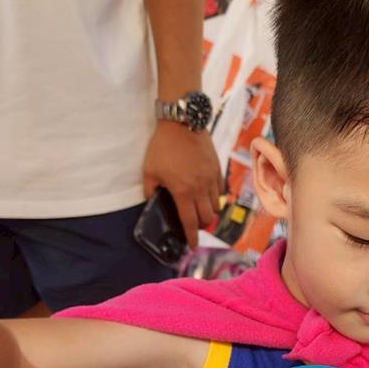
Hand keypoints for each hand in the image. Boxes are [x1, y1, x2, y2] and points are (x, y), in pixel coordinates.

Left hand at [143, 123, 223, 247]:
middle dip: (201, 226)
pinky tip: (207, 195)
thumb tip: (152, 201)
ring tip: (200, 211)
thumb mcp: (149, 170)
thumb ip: (150, 190)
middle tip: (194, 226)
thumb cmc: (163, 146)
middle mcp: (200, 188)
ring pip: (215, 206)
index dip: (191, 236)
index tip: (191, 245)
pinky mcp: (217, 169)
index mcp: (183, 191)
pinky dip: (214, 198)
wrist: (182, 122)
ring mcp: (211, 179)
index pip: (190, 222)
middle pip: (206, 218)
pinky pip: (220, 191)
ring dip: (208, 213)